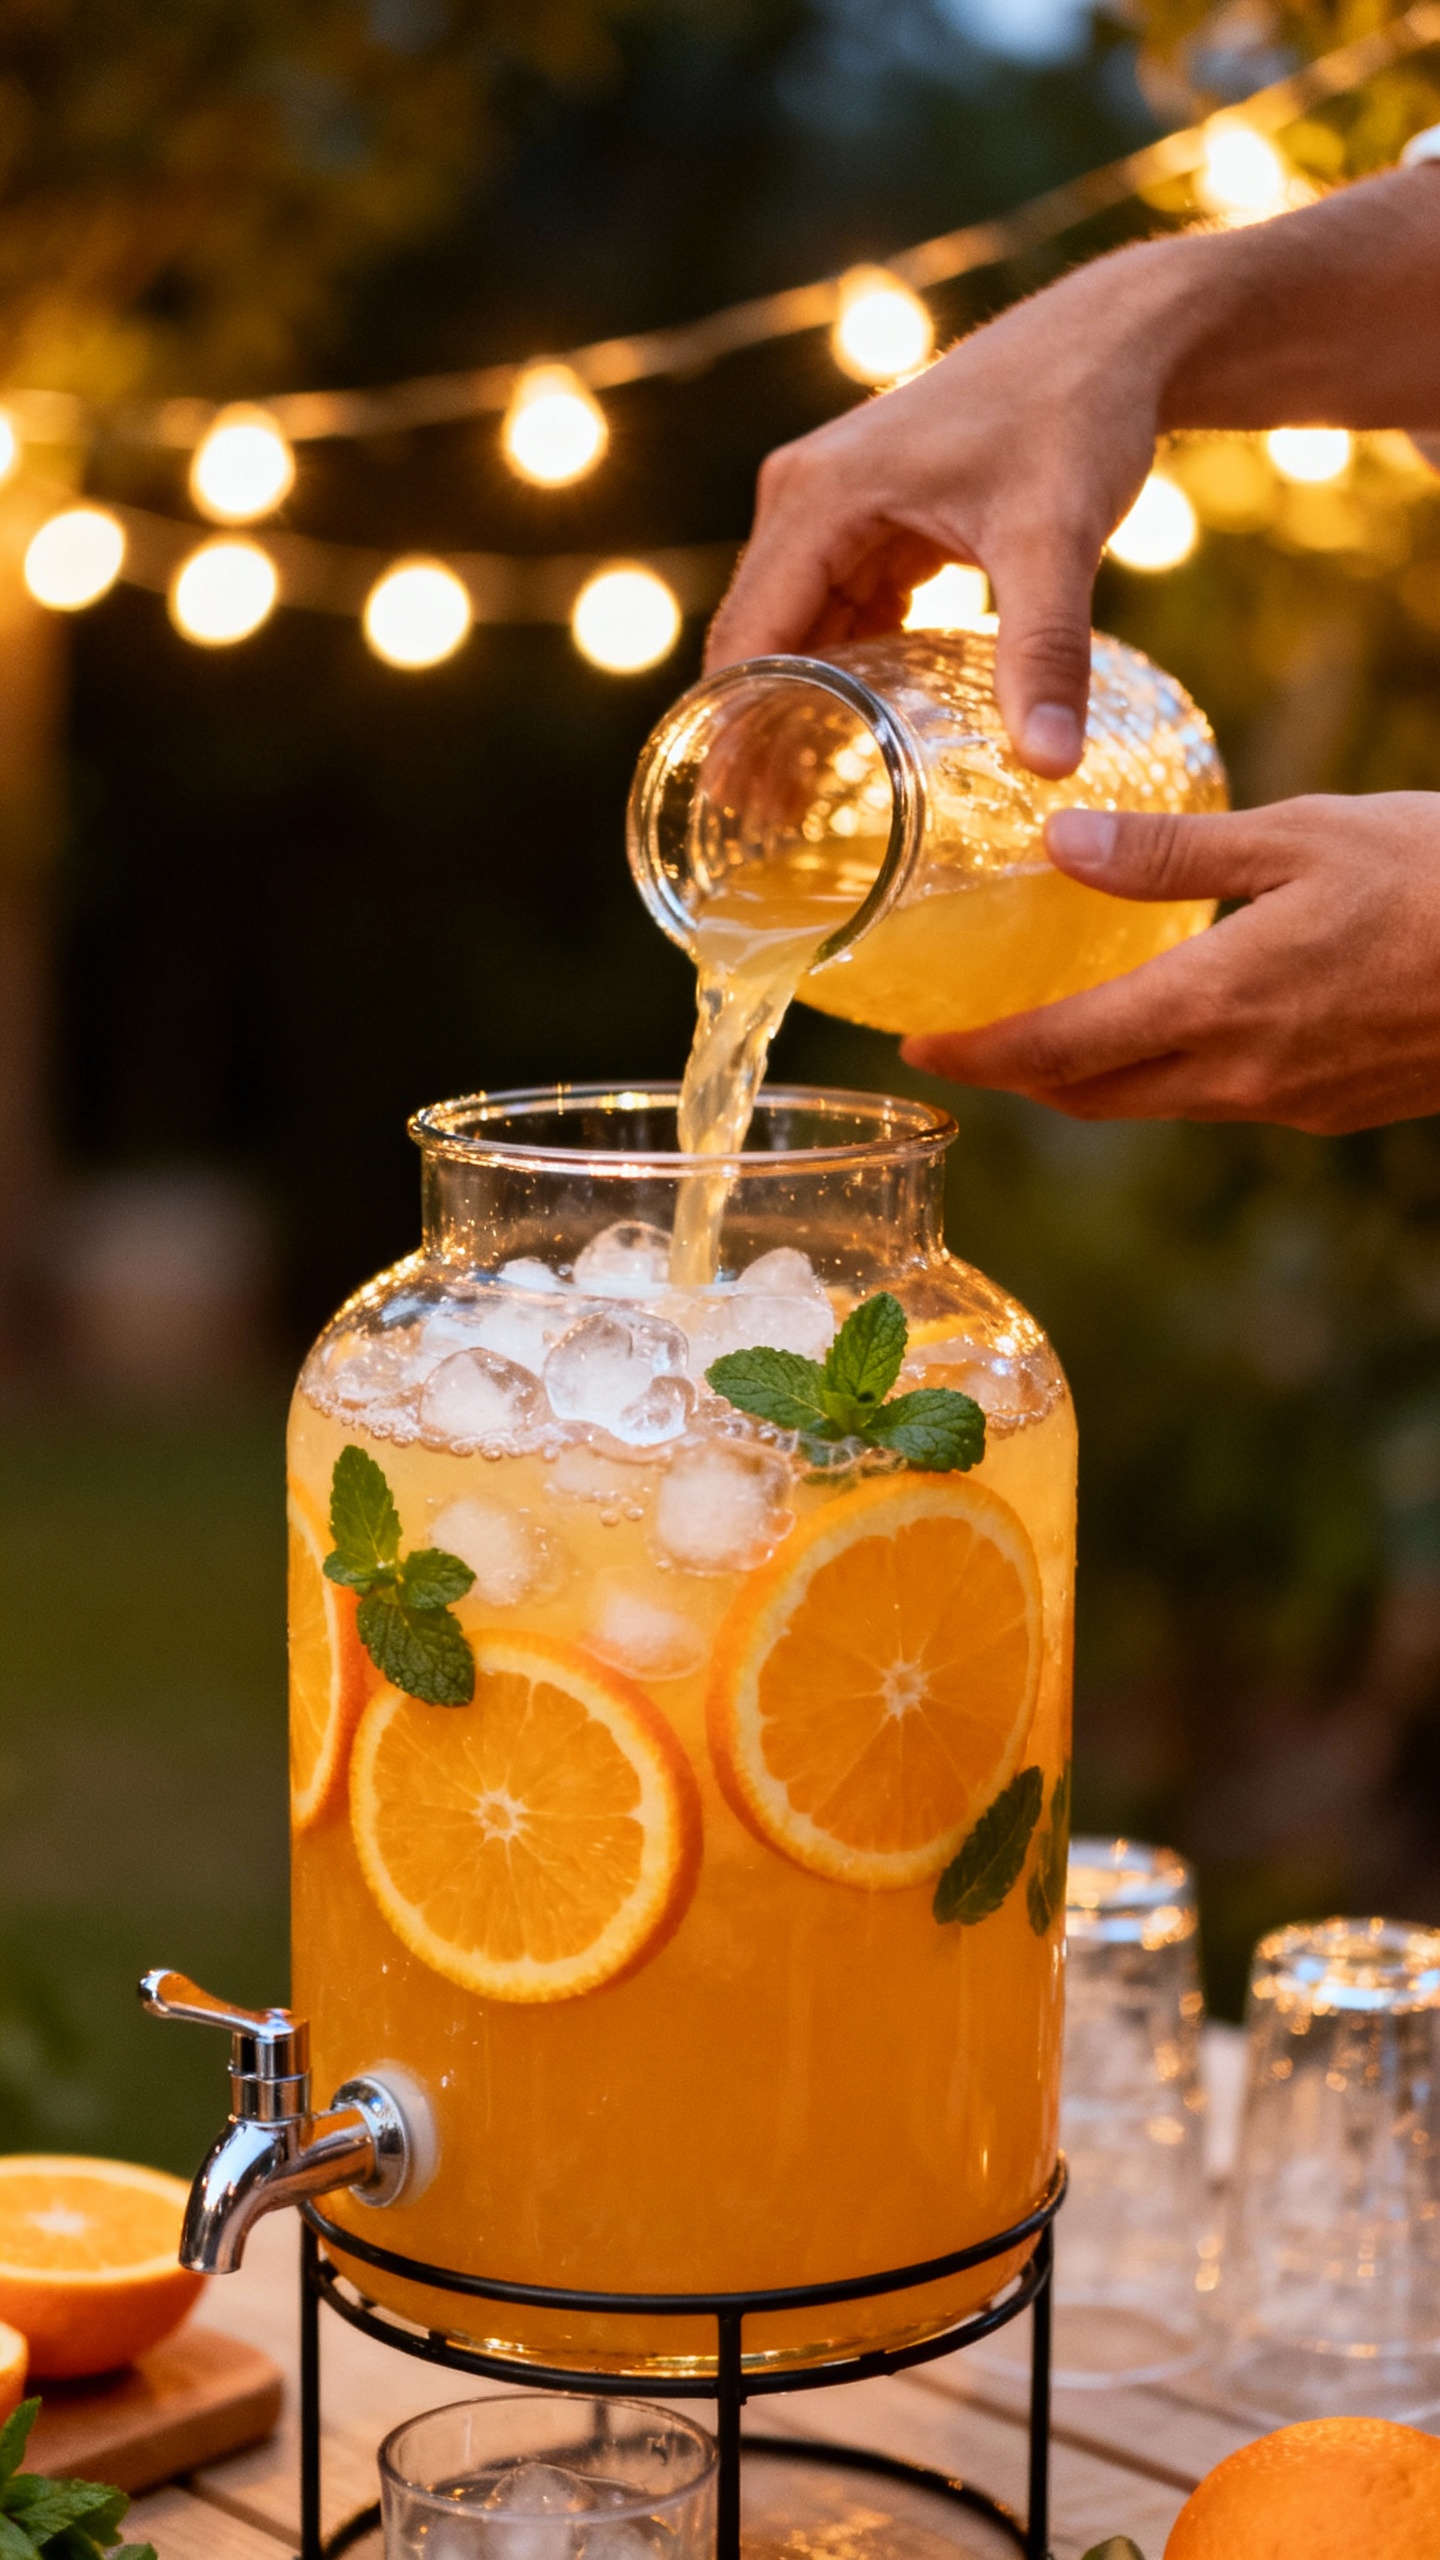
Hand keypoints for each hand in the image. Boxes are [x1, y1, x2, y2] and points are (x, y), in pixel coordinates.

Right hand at [704, 244, 1177, 776]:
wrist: (1116, 336)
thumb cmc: (1079, 417)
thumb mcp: (1057, 537)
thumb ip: (1045, 654)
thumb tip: (1051, 768)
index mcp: (819, 498)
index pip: (750, 639)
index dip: (735, 731)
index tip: (732, 816)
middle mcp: (806, 496)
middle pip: (758, 640)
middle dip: (757, 734)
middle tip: (763, 838)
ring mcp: (835, 505)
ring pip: (797, 630)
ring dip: (796, 711)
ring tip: (799, 810)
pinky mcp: (874, 515)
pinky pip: (838, 611)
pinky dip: (842, 675)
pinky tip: (856, 742)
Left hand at [901, 794, 1439, 1134]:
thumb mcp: (1299, 836)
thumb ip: (1170, 851)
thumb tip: (1056, 842)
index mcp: (1217, 1005)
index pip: (1057, 1051)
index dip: (977, 1056)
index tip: (916, 1047)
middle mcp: (1240, 1075)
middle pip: (1092, 1098)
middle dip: (1019, 1077)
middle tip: (964, 1043)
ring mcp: (1289, 1102)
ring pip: (1154, 1105)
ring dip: (1089, 1080)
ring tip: (1049, 1030)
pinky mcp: (1331, 1106)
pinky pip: (1217, 1100)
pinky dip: (1164, 1073)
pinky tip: (1168, 1023)